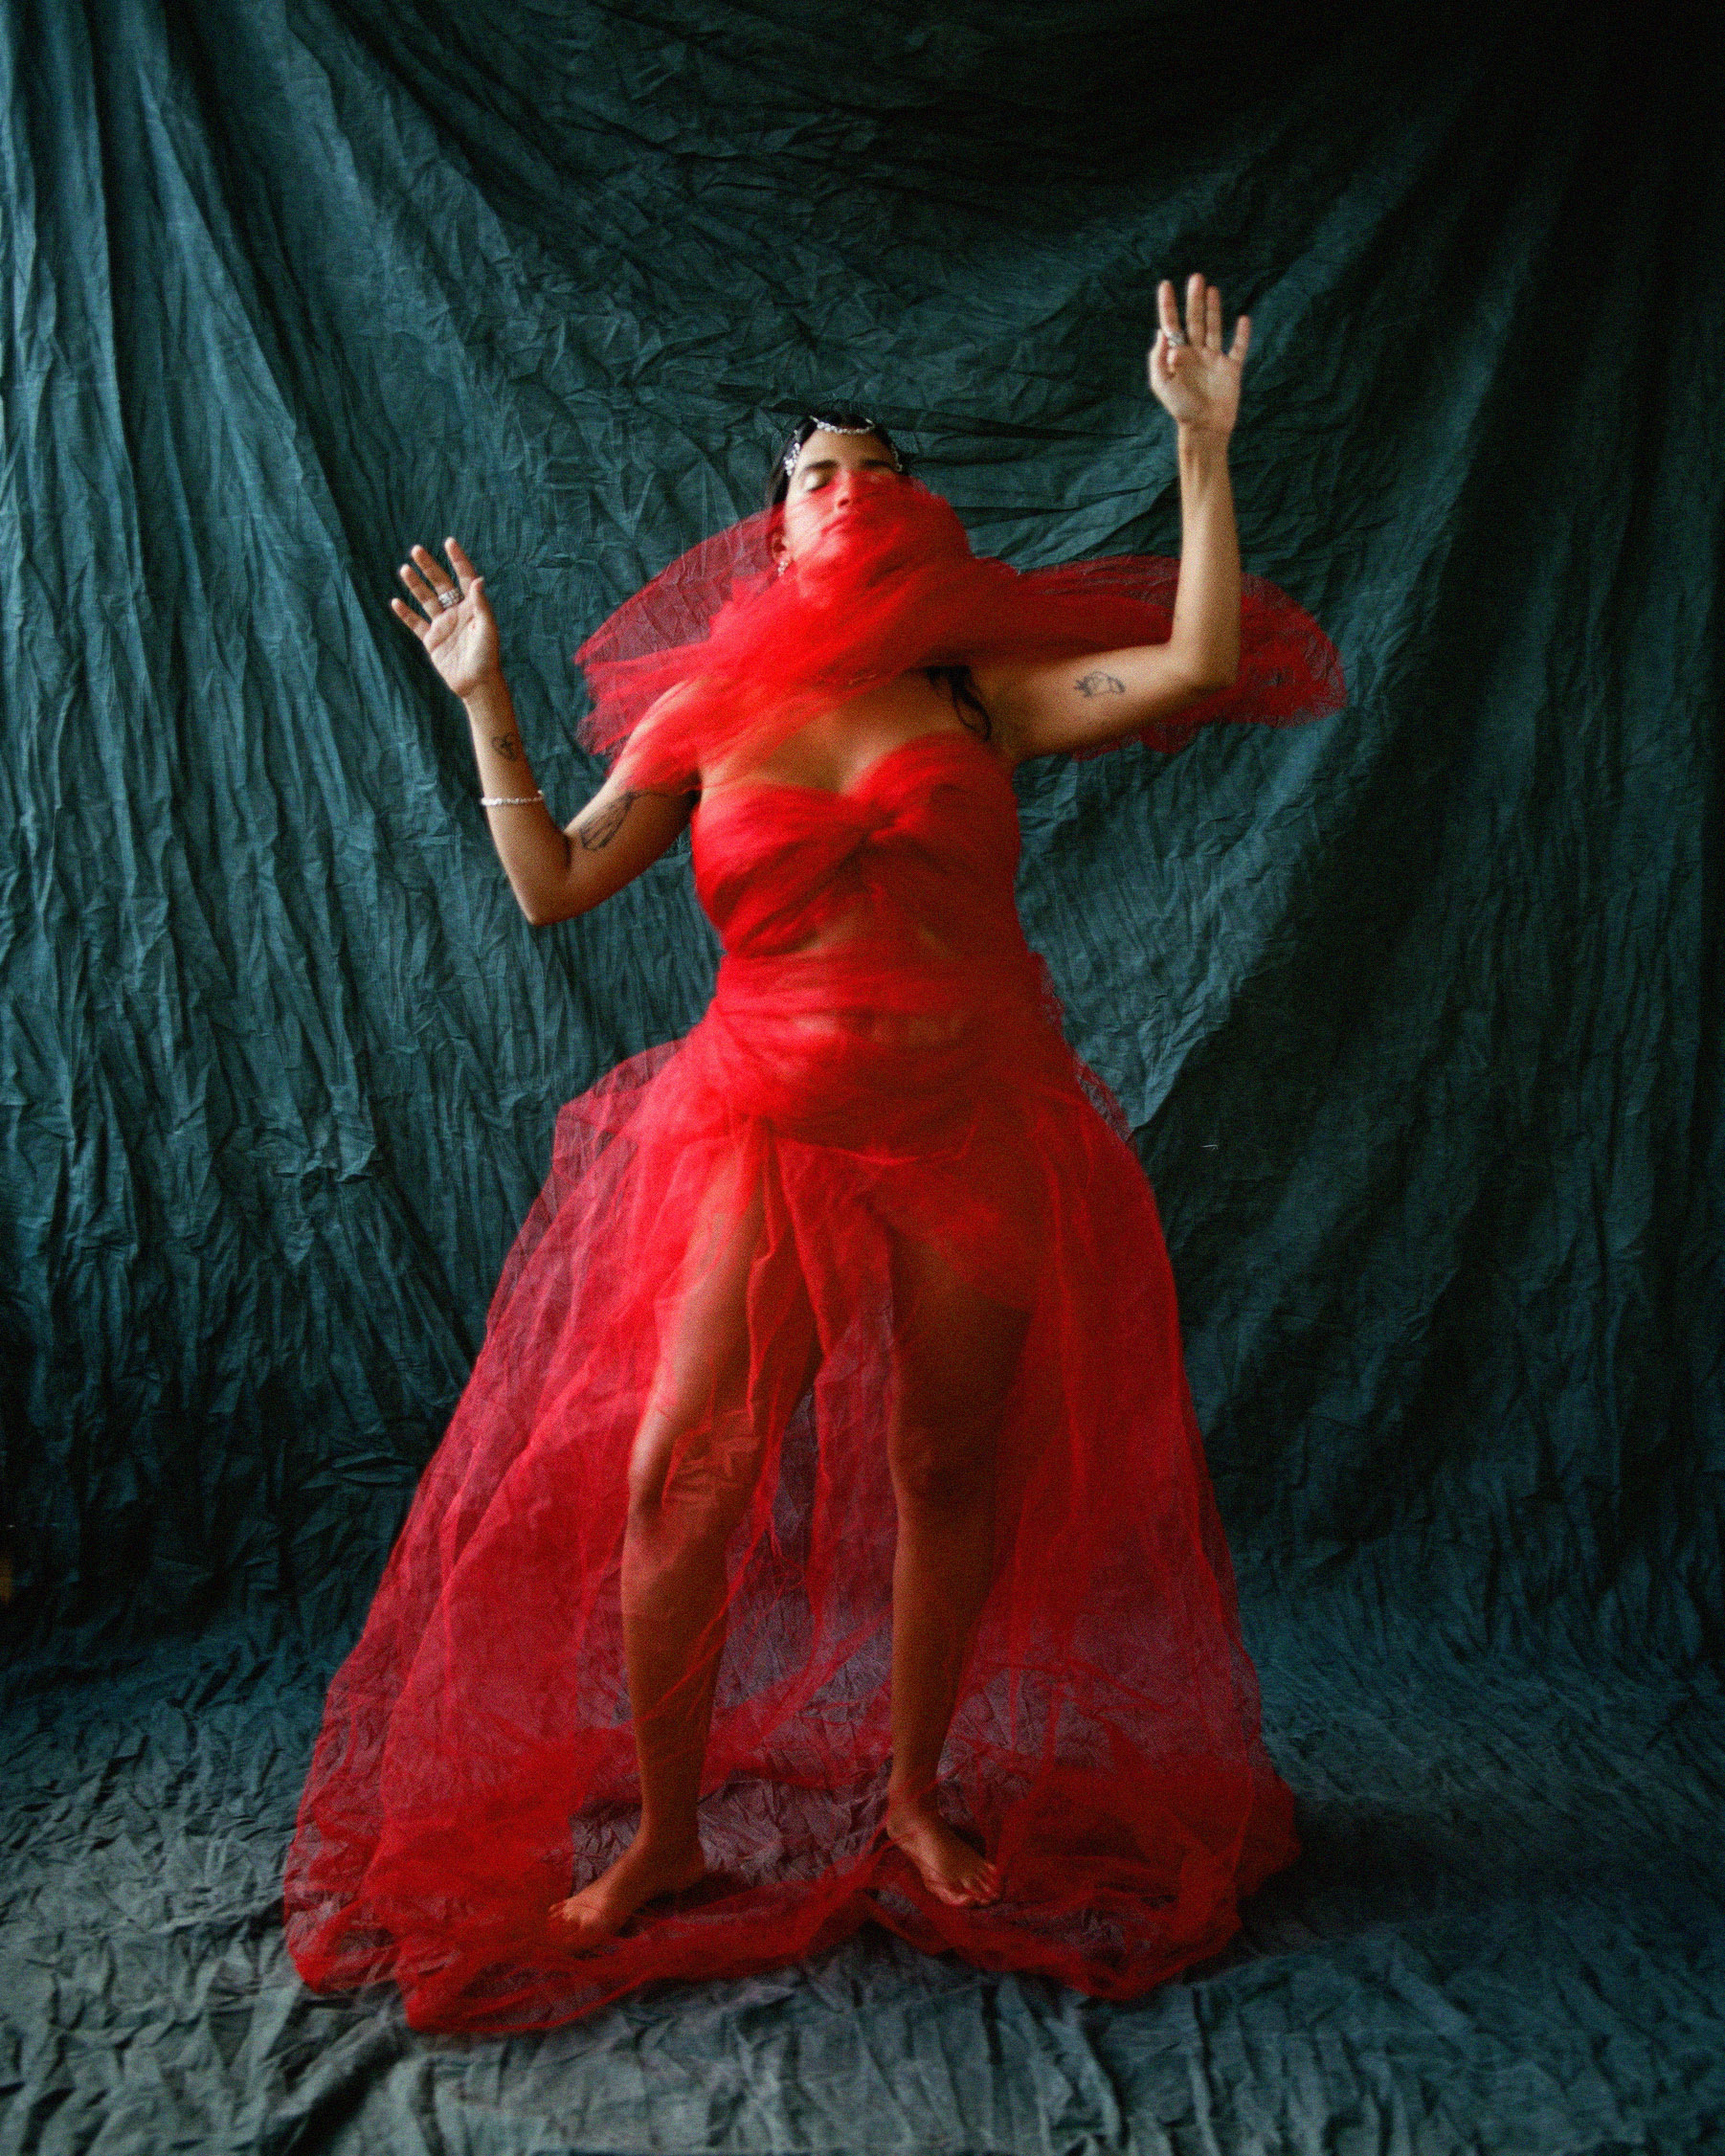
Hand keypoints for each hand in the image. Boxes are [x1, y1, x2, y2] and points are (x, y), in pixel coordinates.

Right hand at [390, 538, 499, 699]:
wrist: (476, 684)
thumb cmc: (487, 657)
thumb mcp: (487, 629)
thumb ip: (481, 604)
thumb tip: (478, 579)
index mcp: (472, 607)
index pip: (464, 578)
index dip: (457, 560)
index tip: (449, 542)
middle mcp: (456, 613)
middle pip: (441, 584)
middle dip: (429, 567)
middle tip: (416, 550)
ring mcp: (443, 625)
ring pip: (426, 600)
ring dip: (415, 585)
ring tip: (404, 569)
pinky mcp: (432, 640)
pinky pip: (416, 624)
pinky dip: (405, 614)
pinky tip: (396, 602)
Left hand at [1147, 274, 1249, 435]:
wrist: (1204, 427)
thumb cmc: (1180, 408)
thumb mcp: (1161, 384)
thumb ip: (1158, 359)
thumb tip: (1162, 332)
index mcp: (1177, 356)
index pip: (1171, 325)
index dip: (1167, 305)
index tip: (1165, 285)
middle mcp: (1195, 353)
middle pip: (1194, 320)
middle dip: (1193, 299)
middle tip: (1195, 277)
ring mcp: (1213, 359)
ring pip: (1213, 327)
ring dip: (1213, 308)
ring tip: (1211, 289)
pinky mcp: (1231, 368)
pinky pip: (1238, 348)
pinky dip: (1242, 334)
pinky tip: (1243, 319)